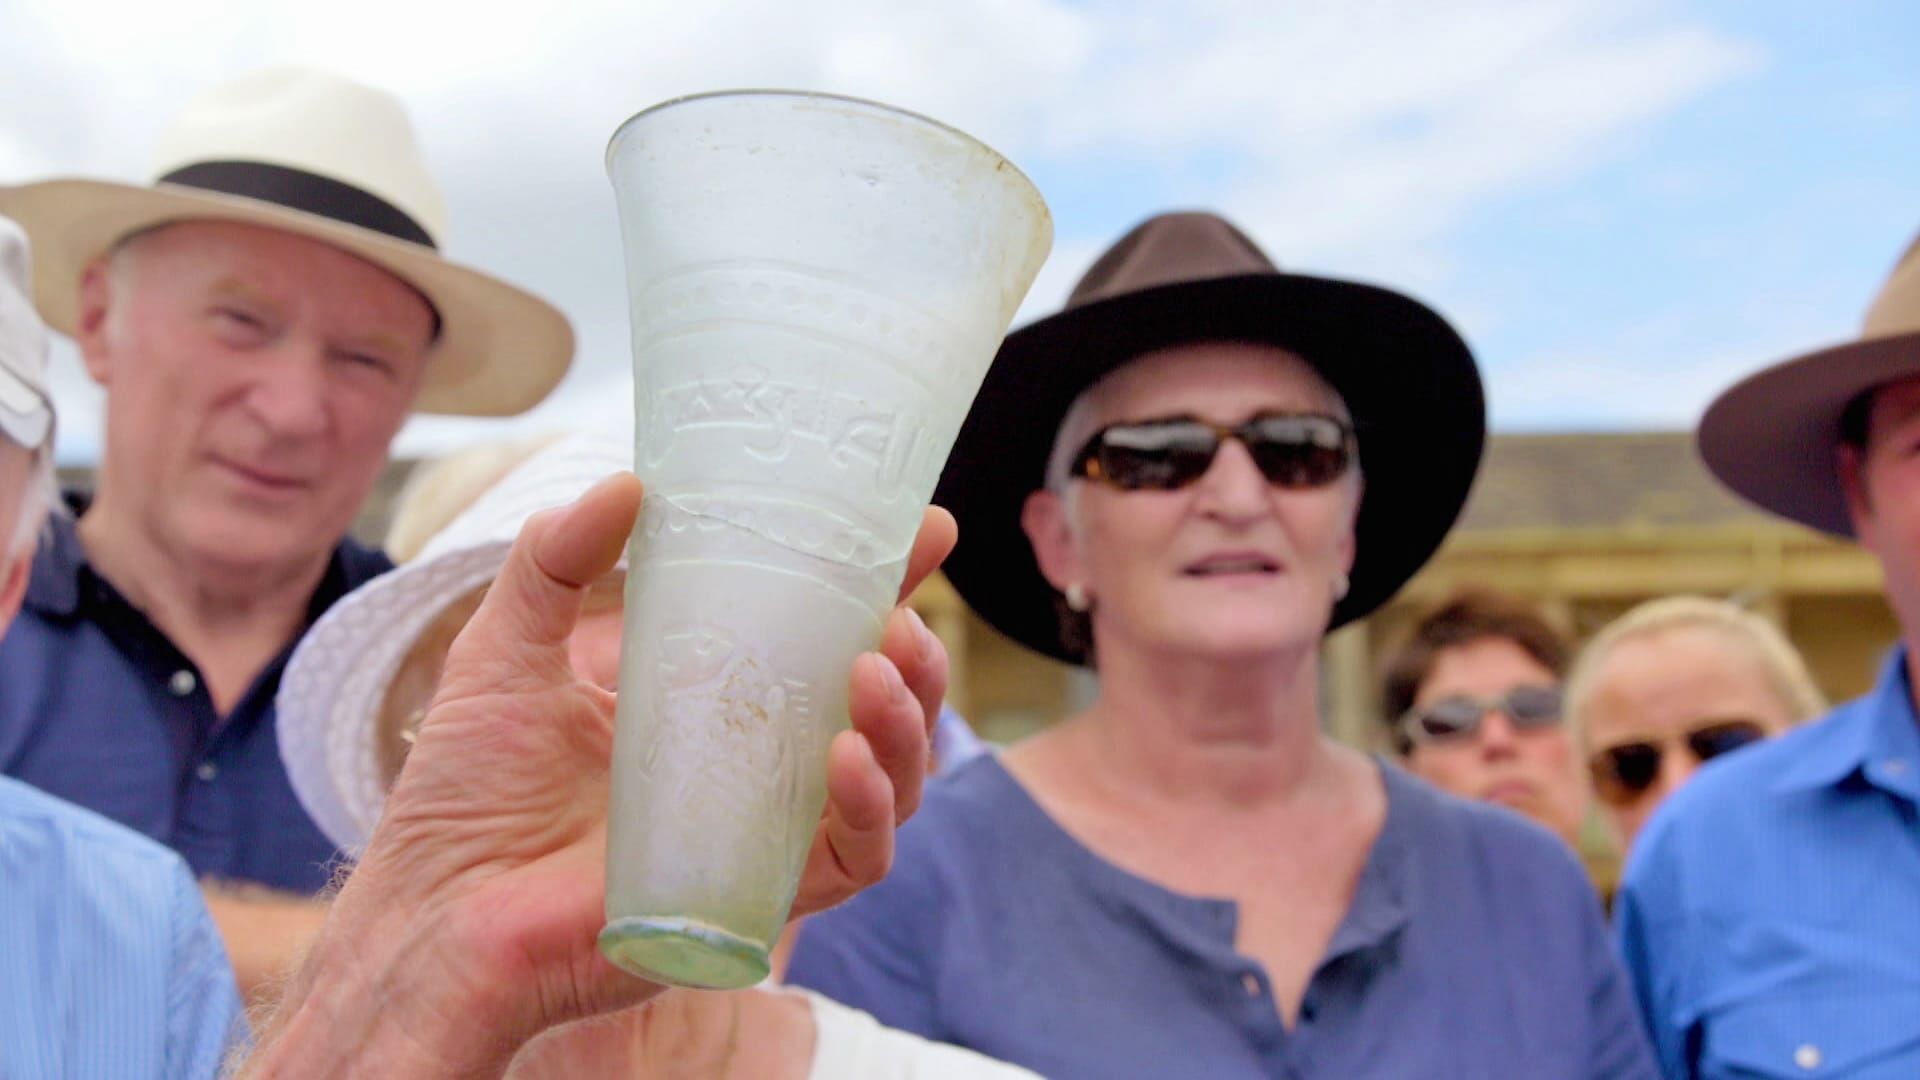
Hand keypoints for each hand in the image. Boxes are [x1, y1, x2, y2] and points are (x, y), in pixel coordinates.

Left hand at [247, 474, 953, 1074]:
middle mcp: (759, 763)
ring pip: (892, 783)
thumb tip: (627, 483)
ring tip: (877, 671)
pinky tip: (843, 756)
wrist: (436, 910)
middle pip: (882, 709)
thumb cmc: (468, 792)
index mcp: (718, 696)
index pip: (824, 633)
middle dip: (916, 660)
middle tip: (901, 619)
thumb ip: (556, 559)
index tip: (924, 531)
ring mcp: (765, 831)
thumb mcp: (509, 647)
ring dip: (906, 725)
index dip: (886, 584)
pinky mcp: (758, 893)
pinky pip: (854, 859)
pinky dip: (869, 809)